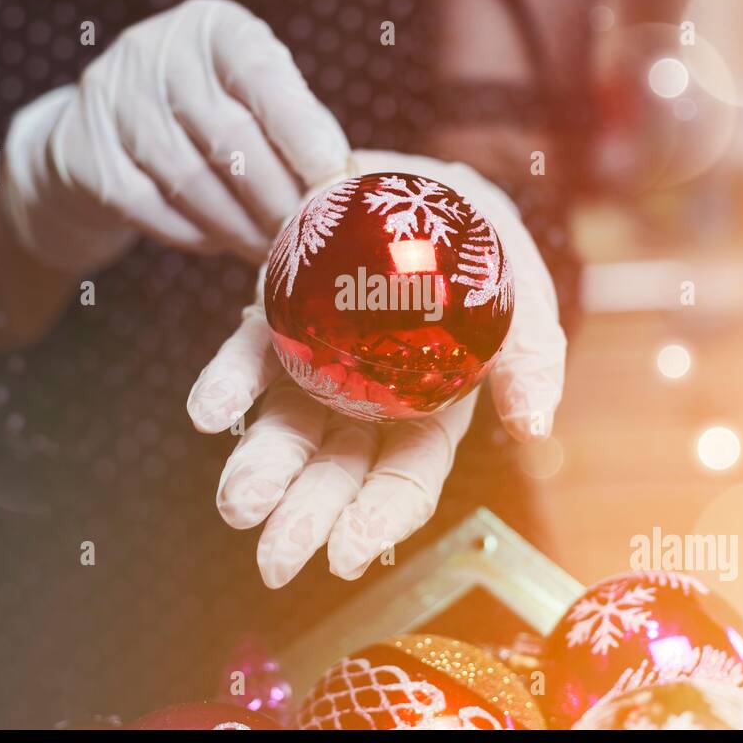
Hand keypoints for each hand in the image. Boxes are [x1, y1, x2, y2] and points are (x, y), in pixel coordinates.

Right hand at [0, 0, 349, 273]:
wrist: (99, 130)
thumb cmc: (207, 114)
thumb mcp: (251, 95)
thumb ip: (297, 126)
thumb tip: (346, 185)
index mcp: (214, 27)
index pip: (263, 74)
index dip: (302, 132)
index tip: (334, 179)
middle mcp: (157, 51)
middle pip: (229, 137)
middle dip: (277, 198)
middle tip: (308, 239)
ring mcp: (112, 100)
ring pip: (190, 180)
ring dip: (240, 227)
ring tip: (273, 252)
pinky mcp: (85, 154)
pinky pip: (152, 209)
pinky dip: (195, 234)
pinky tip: (220, 243)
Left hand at [187, 150, 567, 587]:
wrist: (407, 182)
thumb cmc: (473, 246)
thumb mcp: (517, 294)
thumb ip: (530, 359)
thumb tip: (534, 427)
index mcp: (429, 408)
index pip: (404, 477)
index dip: (377, 519)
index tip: (346, 556)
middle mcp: (366, 399)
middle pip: (336, 470)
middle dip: (306, 517)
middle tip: (274, 561)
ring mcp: (315, 363)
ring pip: (286, 429)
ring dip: (260, 469)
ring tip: (238, 503)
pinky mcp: (274, 321)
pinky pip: (246, 361)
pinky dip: (225, 387)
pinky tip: (209, 412)